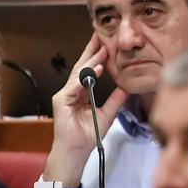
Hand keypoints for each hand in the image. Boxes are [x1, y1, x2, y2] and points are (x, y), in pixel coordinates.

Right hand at [42, 37, 128, 184]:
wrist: (76, 151)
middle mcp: (71, 91)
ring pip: (79, 73)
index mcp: (81, 93)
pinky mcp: (61, 101)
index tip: (106, 44)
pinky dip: (85, 76)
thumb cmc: (87, 136)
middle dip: (92, 51)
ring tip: (103, 49)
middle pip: (82, 67)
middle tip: (100, 36)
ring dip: (91, 60)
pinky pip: (75, 85)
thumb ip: (115, 100)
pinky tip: (96, 69)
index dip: (97, 57)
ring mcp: (65, 95)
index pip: (89, 70)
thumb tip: (127, 87)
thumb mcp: (107, 114)